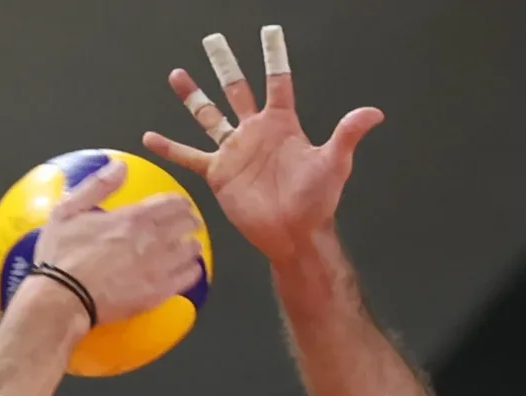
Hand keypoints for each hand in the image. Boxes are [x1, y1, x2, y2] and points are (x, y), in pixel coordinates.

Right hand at [27, 158, 206, 327]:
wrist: (62, 299)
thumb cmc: (61, 256)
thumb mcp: (68, 211)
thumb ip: (98, 186)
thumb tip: (119, 166)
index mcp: (133, 217)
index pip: (173, 202)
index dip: (180, 203)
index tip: (179, 207)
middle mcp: (152, 239)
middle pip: (188, 224)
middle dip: (189, 222)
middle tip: (185, 226)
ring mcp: (158, 268)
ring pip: (192, 251)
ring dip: (191, 246)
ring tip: (185, 249)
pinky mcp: (158, 293)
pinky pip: (189, 279)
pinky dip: (191, 272)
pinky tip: (184, 272)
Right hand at [142, 26, 382, 265]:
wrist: (294, 233)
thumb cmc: (316, 201)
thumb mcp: (334, 163)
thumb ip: (347, 134)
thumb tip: (374, 113)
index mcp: (282, 124)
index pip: (277, 82)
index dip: (274, 57)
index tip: (269, 32)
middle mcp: (255, 132)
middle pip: (237, 89)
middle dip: (225, 64)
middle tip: (214, 40)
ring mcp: (234, 151)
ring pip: (209, 114)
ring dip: (193, 96)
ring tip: (178, 74)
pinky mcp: (219, 173)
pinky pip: (190, 156)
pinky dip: (171, 148)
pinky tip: (151, 137)